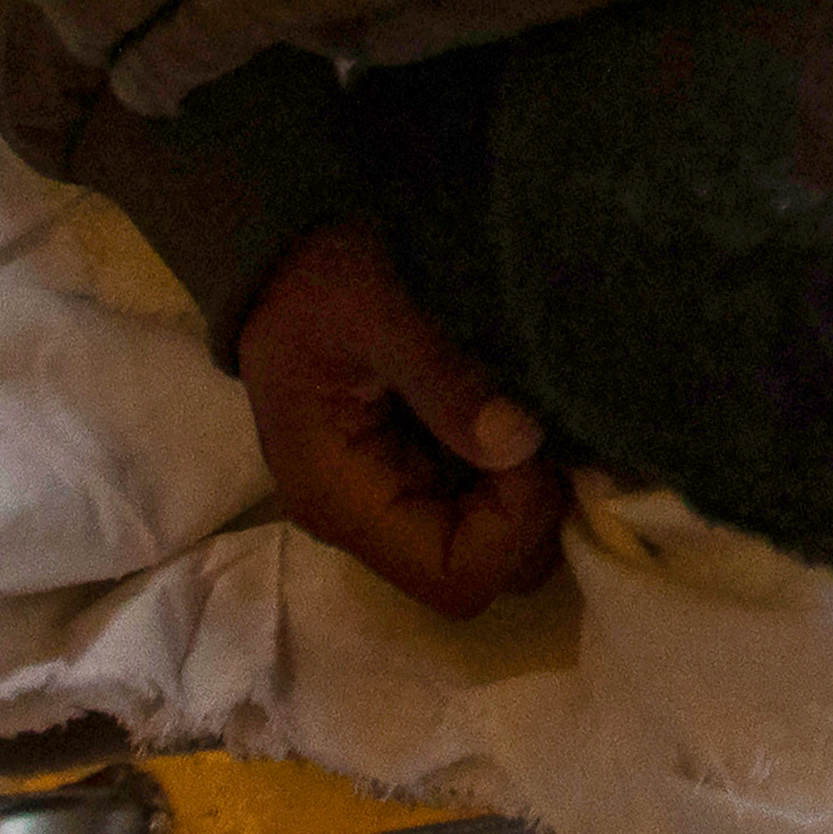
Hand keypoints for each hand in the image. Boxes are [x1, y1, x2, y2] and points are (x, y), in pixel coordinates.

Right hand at [237, 217, 569, 616]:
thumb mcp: (373, 309)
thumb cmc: (314, 280)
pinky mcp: (408, 471)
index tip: (534, 449)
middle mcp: (362, 520)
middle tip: (555, 434)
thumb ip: (442, 378)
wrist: (277, 255)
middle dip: (533, 514)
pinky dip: (515, 472)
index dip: (514, 528)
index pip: (453, 578)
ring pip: (490, 543)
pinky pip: (478, 501)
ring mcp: (387, 499)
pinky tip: (528, 416)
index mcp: (340, 500)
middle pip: (481, 571)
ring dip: (530, 493)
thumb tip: (519, 442)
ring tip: (546, 420)